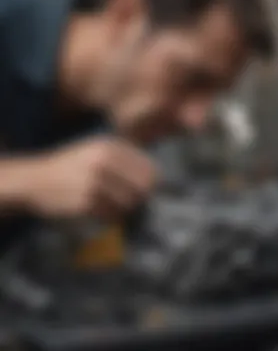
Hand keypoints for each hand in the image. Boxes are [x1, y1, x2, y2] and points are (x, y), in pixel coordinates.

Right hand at [25, 137, 157, 217]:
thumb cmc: (71, 165)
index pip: (149, 169)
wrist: (34, 179)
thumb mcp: (96, 149)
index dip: (151, 183)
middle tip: (132, 202)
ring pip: (129, 203)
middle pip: (143, 187)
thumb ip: (124, 159)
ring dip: (125, 210)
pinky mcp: (85, 202)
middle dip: (141, 197)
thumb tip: (156, 178)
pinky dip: (111, 218)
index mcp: (110, 147)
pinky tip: (101, 212)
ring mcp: (94, 182)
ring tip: (114, 207)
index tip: (144, 190)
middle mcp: (104, 161)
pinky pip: (112, 216)